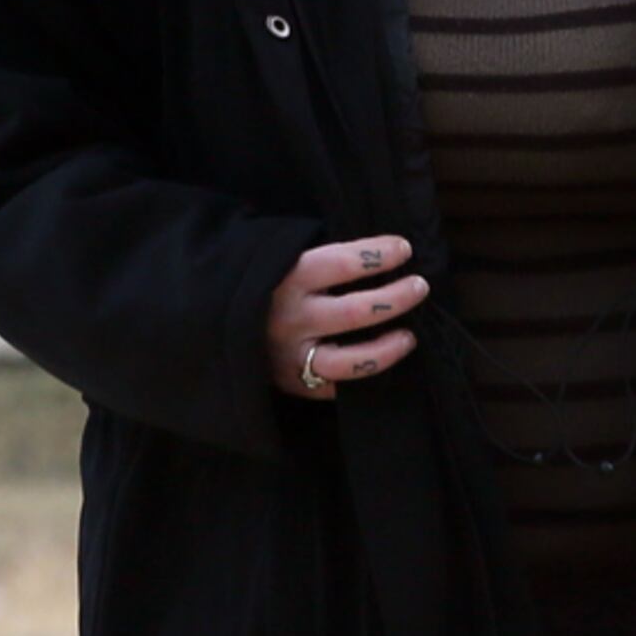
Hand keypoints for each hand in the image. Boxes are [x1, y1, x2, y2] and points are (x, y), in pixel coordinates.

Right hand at [264, 235, 429, 401]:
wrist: (215, 322)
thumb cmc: (263, 283)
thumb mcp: (280, 258)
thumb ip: (322, 258)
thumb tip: (381, 252)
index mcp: (286, 278)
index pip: (341, 263)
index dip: (378, 254)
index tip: (403, 249)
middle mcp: (290, 318)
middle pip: (356, 312)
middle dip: (396, 298)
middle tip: (420, 287)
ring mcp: (292, 354)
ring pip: (352, 360)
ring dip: (389, 348)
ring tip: (410, 336)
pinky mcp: (294, 381)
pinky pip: (339, 386)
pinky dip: (365, 374)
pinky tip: (382, 361)